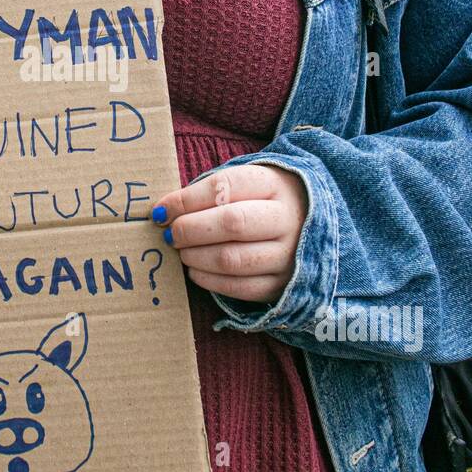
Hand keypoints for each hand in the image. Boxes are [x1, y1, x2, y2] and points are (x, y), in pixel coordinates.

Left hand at [152, 164, 307, 304]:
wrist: (309, 223)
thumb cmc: (261, 200)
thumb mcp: (244, 183)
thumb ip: (207, 193)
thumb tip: (163, 212)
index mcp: (274, 184)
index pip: (224, 187)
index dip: (186, 200)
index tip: (161, 211)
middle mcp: (286, 219)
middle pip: (231, 223)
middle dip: (190, 230)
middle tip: (171, 234)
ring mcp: (289, 254)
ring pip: (233, 259)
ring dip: (196, 257)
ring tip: (182, 251)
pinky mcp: (283, 284)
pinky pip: (240, 288)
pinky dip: (209, 281)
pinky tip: (196, 271)